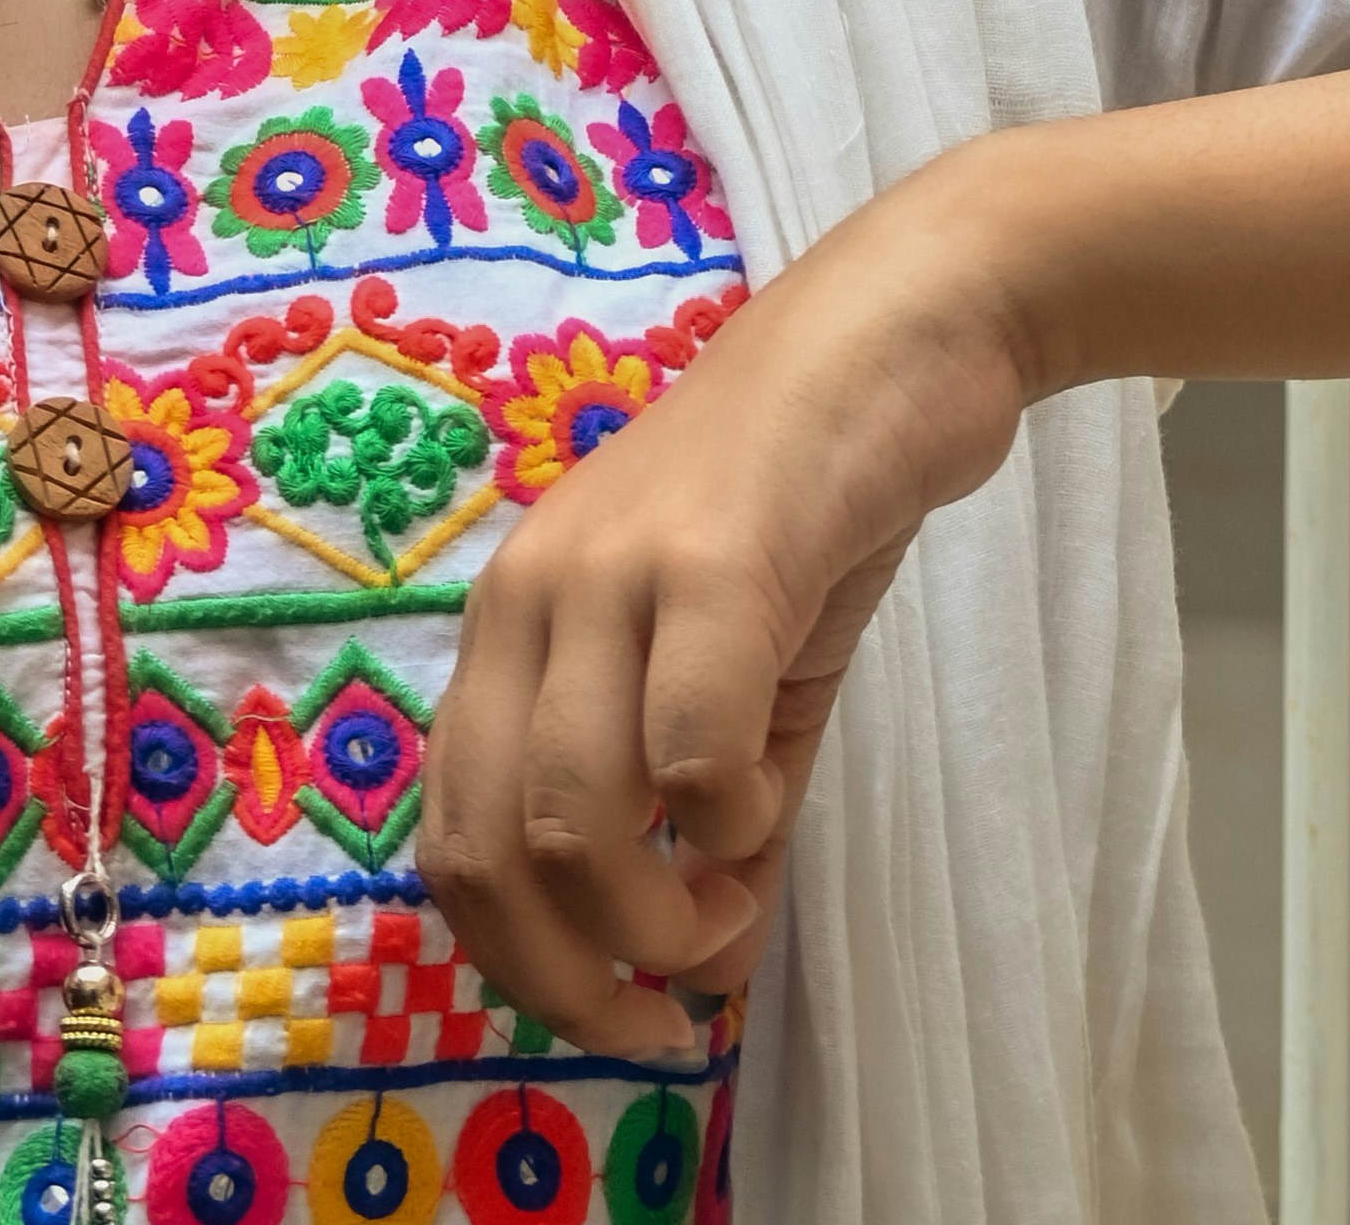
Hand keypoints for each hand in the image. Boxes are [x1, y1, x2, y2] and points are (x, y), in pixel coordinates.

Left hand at [419, 173, 1023, 1055]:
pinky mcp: (710, 561)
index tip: (618, 1017)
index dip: (520, 966)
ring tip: (729, 903)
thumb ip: (711, 825)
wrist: (897, 333)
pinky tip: (768, 799)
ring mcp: (611, 572)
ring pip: (574, 820)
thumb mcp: (740, 682)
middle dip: (574, 976)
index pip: (452, 840)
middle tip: (668, 1006)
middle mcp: (530, 596)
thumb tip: (700, 983)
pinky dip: (730, 825)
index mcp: (512, 624)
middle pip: (490, 851)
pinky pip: (691, 752)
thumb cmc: (810, 505)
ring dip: (656, 916)